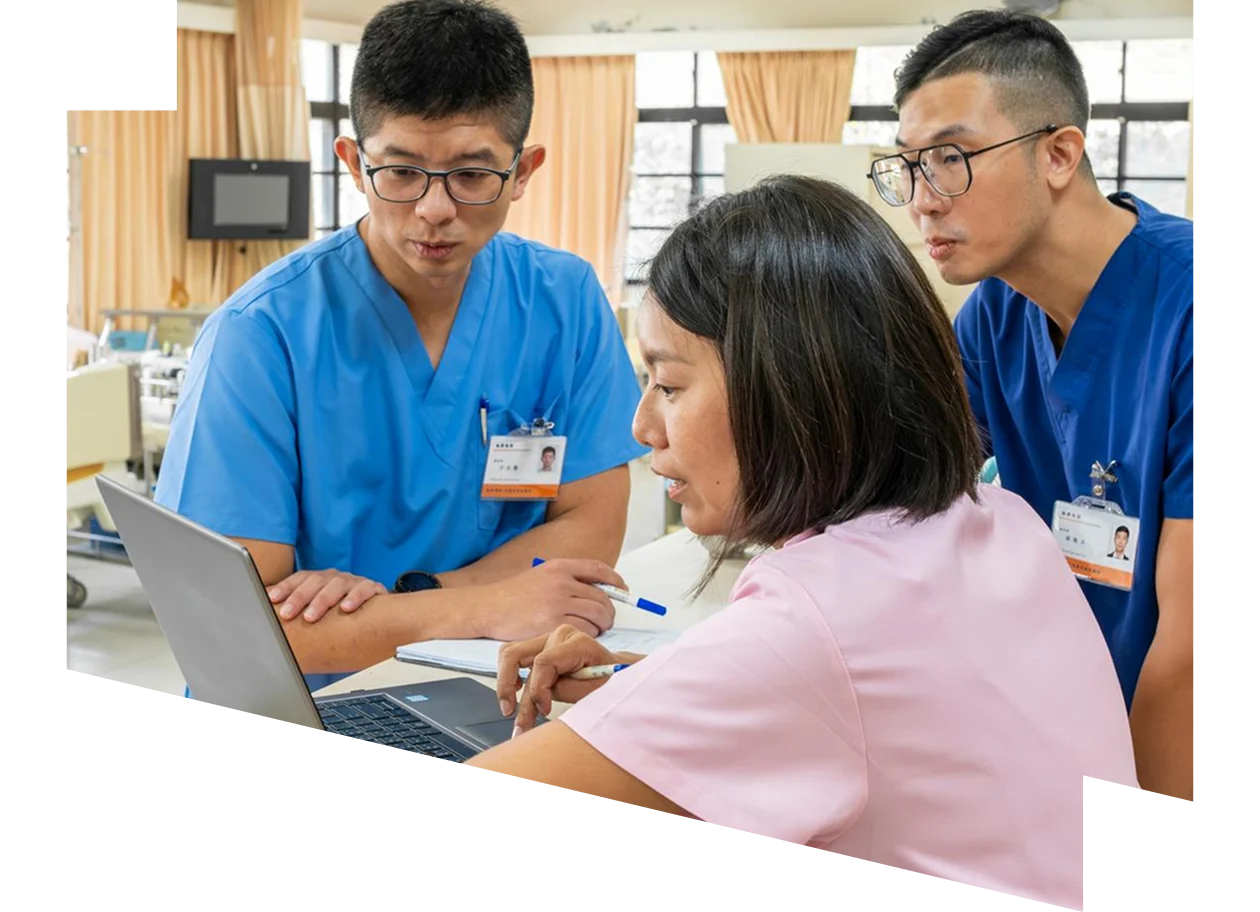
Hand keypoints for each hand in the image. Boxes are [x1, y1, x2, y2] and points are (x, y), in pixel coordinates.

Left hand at [268, 569, 388, 621]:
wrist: (380, 612)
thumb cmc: (342, 612)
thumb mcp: (319, 610)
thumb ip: (298, 611)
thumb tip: (268, 618)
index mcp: (320, 579)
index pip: (300, 578)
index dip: (285, 587)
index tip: (271, 599)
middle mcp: (336, 578)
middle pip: (315, 581)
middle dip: (299, 597)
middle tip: (287, 614)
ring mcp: (354, 582)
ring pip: (337, 585)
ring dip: (322, 600)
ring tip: (311, 617)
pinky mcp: (373, 588)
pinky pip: (365, 589)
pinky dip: (356, 597)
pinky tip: (346, 608)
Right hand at [472, 558, 626, 640]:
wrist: (486, 607)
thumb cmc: (511, 595)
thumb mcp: (540, 576)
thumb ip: (566, 580)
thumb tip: (595, 591)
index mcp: (559, 567)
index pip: (598, 570)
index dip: (615, 581)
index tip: (622, 590)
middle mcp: (561, 582)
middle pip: (602, 597)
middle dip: (609, 612)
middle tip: (606, 620)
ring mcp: (558, 602)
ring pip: (597, 615)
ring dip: (601, 625)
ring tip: (594, 631)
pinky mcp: (552, 623)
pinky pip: (583, 630)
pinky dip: (587, 635)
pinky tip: (580, 638)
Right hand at [496, 624, 645, 733]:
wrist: (618, 673)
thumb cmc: (611, 680)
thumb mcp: (595, 690)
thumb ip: (566, 690)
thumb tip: (539, 699)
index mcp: (577, 642)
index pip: (544, 662)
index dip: (539, 690)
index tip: (544, 711)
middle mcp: (559, 636)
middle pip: (516, 655)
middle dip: (509, 688)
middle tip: (511, 714)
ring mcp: (547, 640)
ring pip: (510, 656)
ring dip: (506, 685)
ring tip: (511, 711)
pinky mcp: (540, 649)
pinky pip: (514, 658)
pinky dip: (510, 677)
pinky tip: (514, 694)